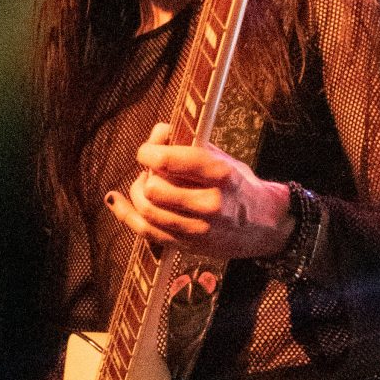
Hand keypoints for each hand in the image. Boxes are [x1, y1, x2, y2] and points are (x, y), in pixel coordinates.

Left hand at [106, 122, 293, 261]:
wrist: (265, 225)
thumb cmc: (238, 185)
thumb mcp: (223, 158)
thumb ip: (190, 144)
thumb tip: (158, 133)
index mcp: (221, 176)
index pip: (175, 161)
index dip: (151, 153)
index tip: (146, 151)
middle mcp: (210, 205)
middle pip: (155, 189)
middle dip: (147, 175)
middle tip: (153, 170)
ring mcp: (198, 229)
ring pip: (147, 210)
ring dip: (139, 192)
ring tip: (146, 184)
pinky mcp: (187, 245)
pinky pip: (145, 231)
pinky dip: (125, 213)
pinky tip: (114, 200)